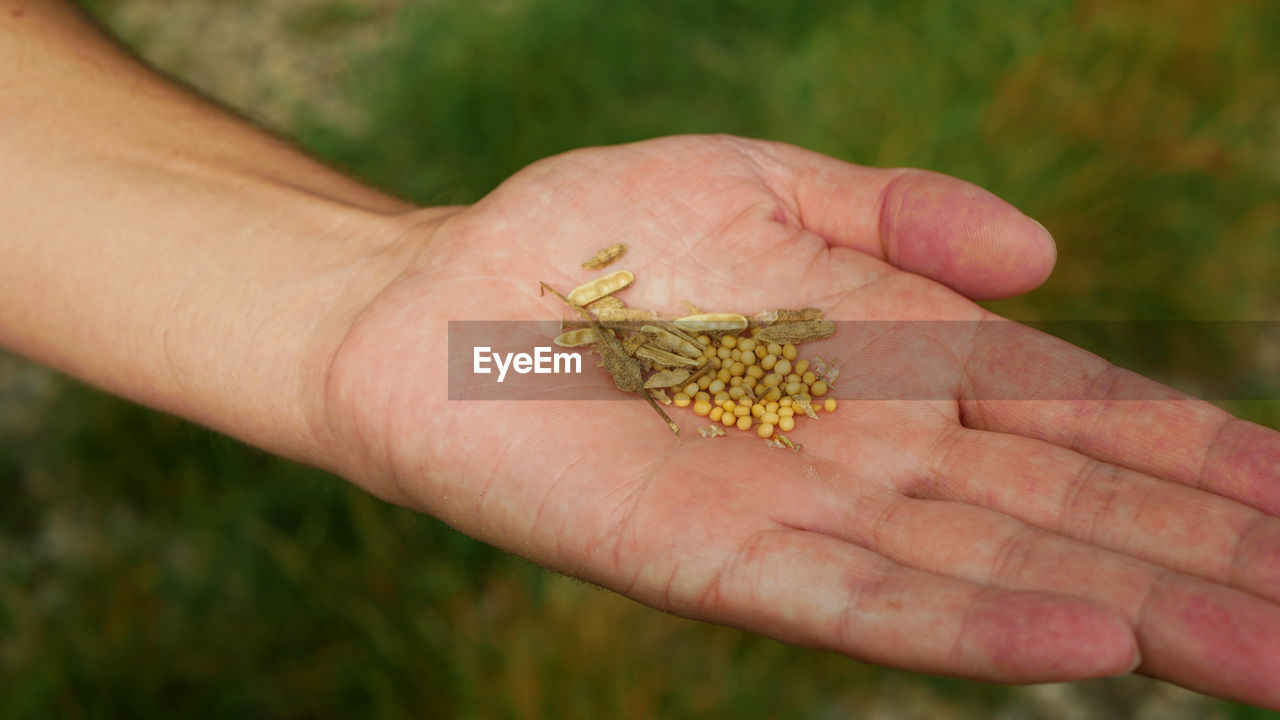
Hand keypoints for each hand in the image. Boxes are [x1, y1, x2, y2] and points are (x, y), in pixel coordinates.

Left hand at [322, 135, 1279, 706]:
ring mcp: (798, 515)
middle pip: (1067, 513)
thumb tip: (1046, 259)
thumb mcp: (764, 183)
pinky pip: (859, 603)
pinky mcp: (710, 563)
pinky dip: (972, 628)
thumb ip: (897, 213)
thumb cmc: (591, 237)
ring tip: (1268, 651)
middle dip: (1208, 560)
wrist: (436, 303)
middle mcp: (872, 452)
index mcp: (898, 359)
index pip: (1080, 418)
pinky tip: (1087, 646)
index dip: (1198, 457)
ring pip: (995, 572)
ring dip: (1134, 610)